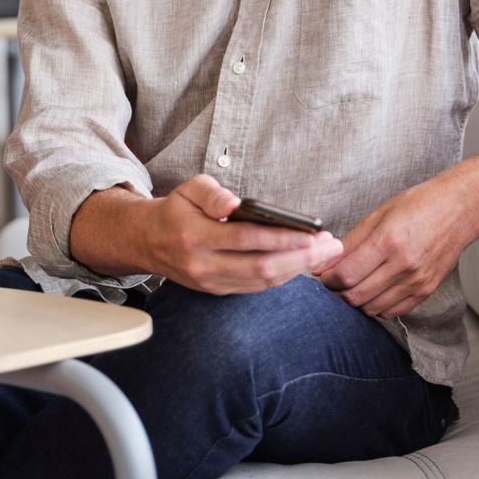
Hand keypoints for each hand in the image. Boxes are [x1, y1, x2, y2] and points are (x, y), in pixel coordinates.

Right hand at [145, 175, 343, 295]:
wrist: (146, 241)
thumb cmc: (176, 210)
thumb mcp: (188, 188)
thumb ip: (212, 192)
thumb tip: (236, 202)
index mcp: (196, 236)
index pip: (247, 239)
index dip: (283, 238)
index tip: (312, 233)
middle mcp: (204, 265)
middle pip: (261, 267)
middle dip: (302, 258)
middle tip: (331, 246)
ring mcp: (211, 282)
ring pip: (262, 282)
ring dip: (298, 269)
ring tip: (325, 253)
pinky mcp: (218, 290)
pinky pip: (256, 287)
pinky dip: (283, 276)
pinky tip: (303, 263)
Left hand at [312, 174, 469, 319]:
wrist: (458, 210)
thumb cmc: (419, 206)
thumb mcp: (378, 215)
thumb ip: (350, 242)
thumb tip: (325, 261)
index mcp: (388, 241)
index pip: (346, 274)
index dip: (327, 278)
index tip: (322, 274)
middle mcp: (403, 265)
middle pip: (356, 295)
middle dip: (337, 292)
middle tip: (333, 281)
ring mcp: (416, 281)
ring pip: (372, 308)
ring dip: (356, 301)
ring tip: (352, 285)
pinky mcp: (426, 291)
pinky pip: (393, 312)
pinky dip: (377, 306)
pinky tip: (373, 291)